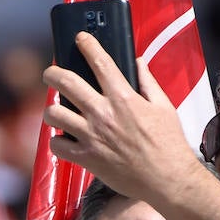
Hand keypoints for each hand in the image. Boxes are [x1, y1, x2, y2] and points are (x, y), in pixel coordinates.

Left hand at [43, 33, 197, 203]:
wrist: (167, 180)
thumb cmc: (169, 144)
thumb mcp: (164, 107)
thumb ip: (147, 82)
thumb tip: (138, 62)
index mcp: (123, 98)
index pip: (100, 62)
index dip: (87, 45)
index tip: (80, 39)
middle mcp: (103, 114)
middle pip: (66, 83)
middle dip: (52, 73)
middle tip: (51, 73)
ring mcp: (92, 137)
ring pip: (55, 114)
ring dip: (51, 109)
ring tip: (55, 110)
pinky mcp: (87, 159)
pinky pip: (58, 145)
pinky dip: (57, 141)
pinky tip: (64, 139)